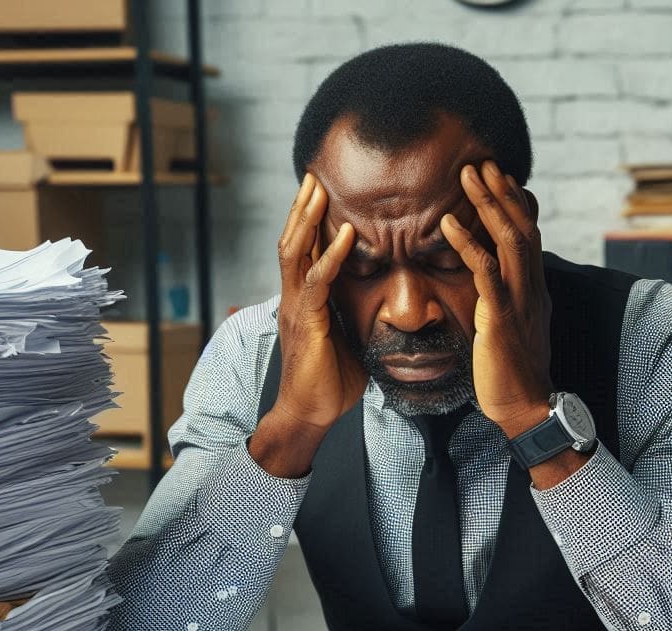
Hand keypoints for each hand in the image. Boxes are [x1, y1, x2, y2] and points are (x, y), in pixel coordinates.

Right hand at [271, 172, 366, 432]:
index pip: (303, 252)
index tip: (319, 195)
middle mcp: (294, 299)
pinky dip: (331, 256)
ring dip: (308, 219)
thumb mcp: (347, 342)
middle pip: (292, 241)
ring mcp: (296, 309)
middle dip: (302, 208)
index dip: (309, 223)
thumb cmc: (329, 383)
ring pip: (295, 252)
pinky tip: (347, 235)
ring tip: (319, 189)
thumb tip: (379, 310)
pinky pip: (316, 283)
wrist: (311, 414)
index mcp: (303, 302)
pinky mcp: (307, 323)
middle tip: (313, 175)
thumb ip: (354, 320)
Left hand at [440, 161, 551, 437]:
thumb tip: (493, 289)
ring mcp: (518, 302)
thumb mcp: (513, 330)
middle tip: (482, 163)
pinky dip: (468, 245)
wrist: (526, 407)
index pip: (529, 236)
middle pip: (522, 227)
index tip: (498, 179)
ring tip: (469, 176)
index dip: (515, 204)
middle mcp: (531, 289)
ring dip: (488, 205)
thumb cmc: (513, 374)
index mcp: (533, 290)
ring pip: (509, 241)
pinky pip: (485, 273)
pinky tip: (449, 224)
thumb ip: (506, 303)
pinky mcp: (500, 319)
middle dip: (502, 193)